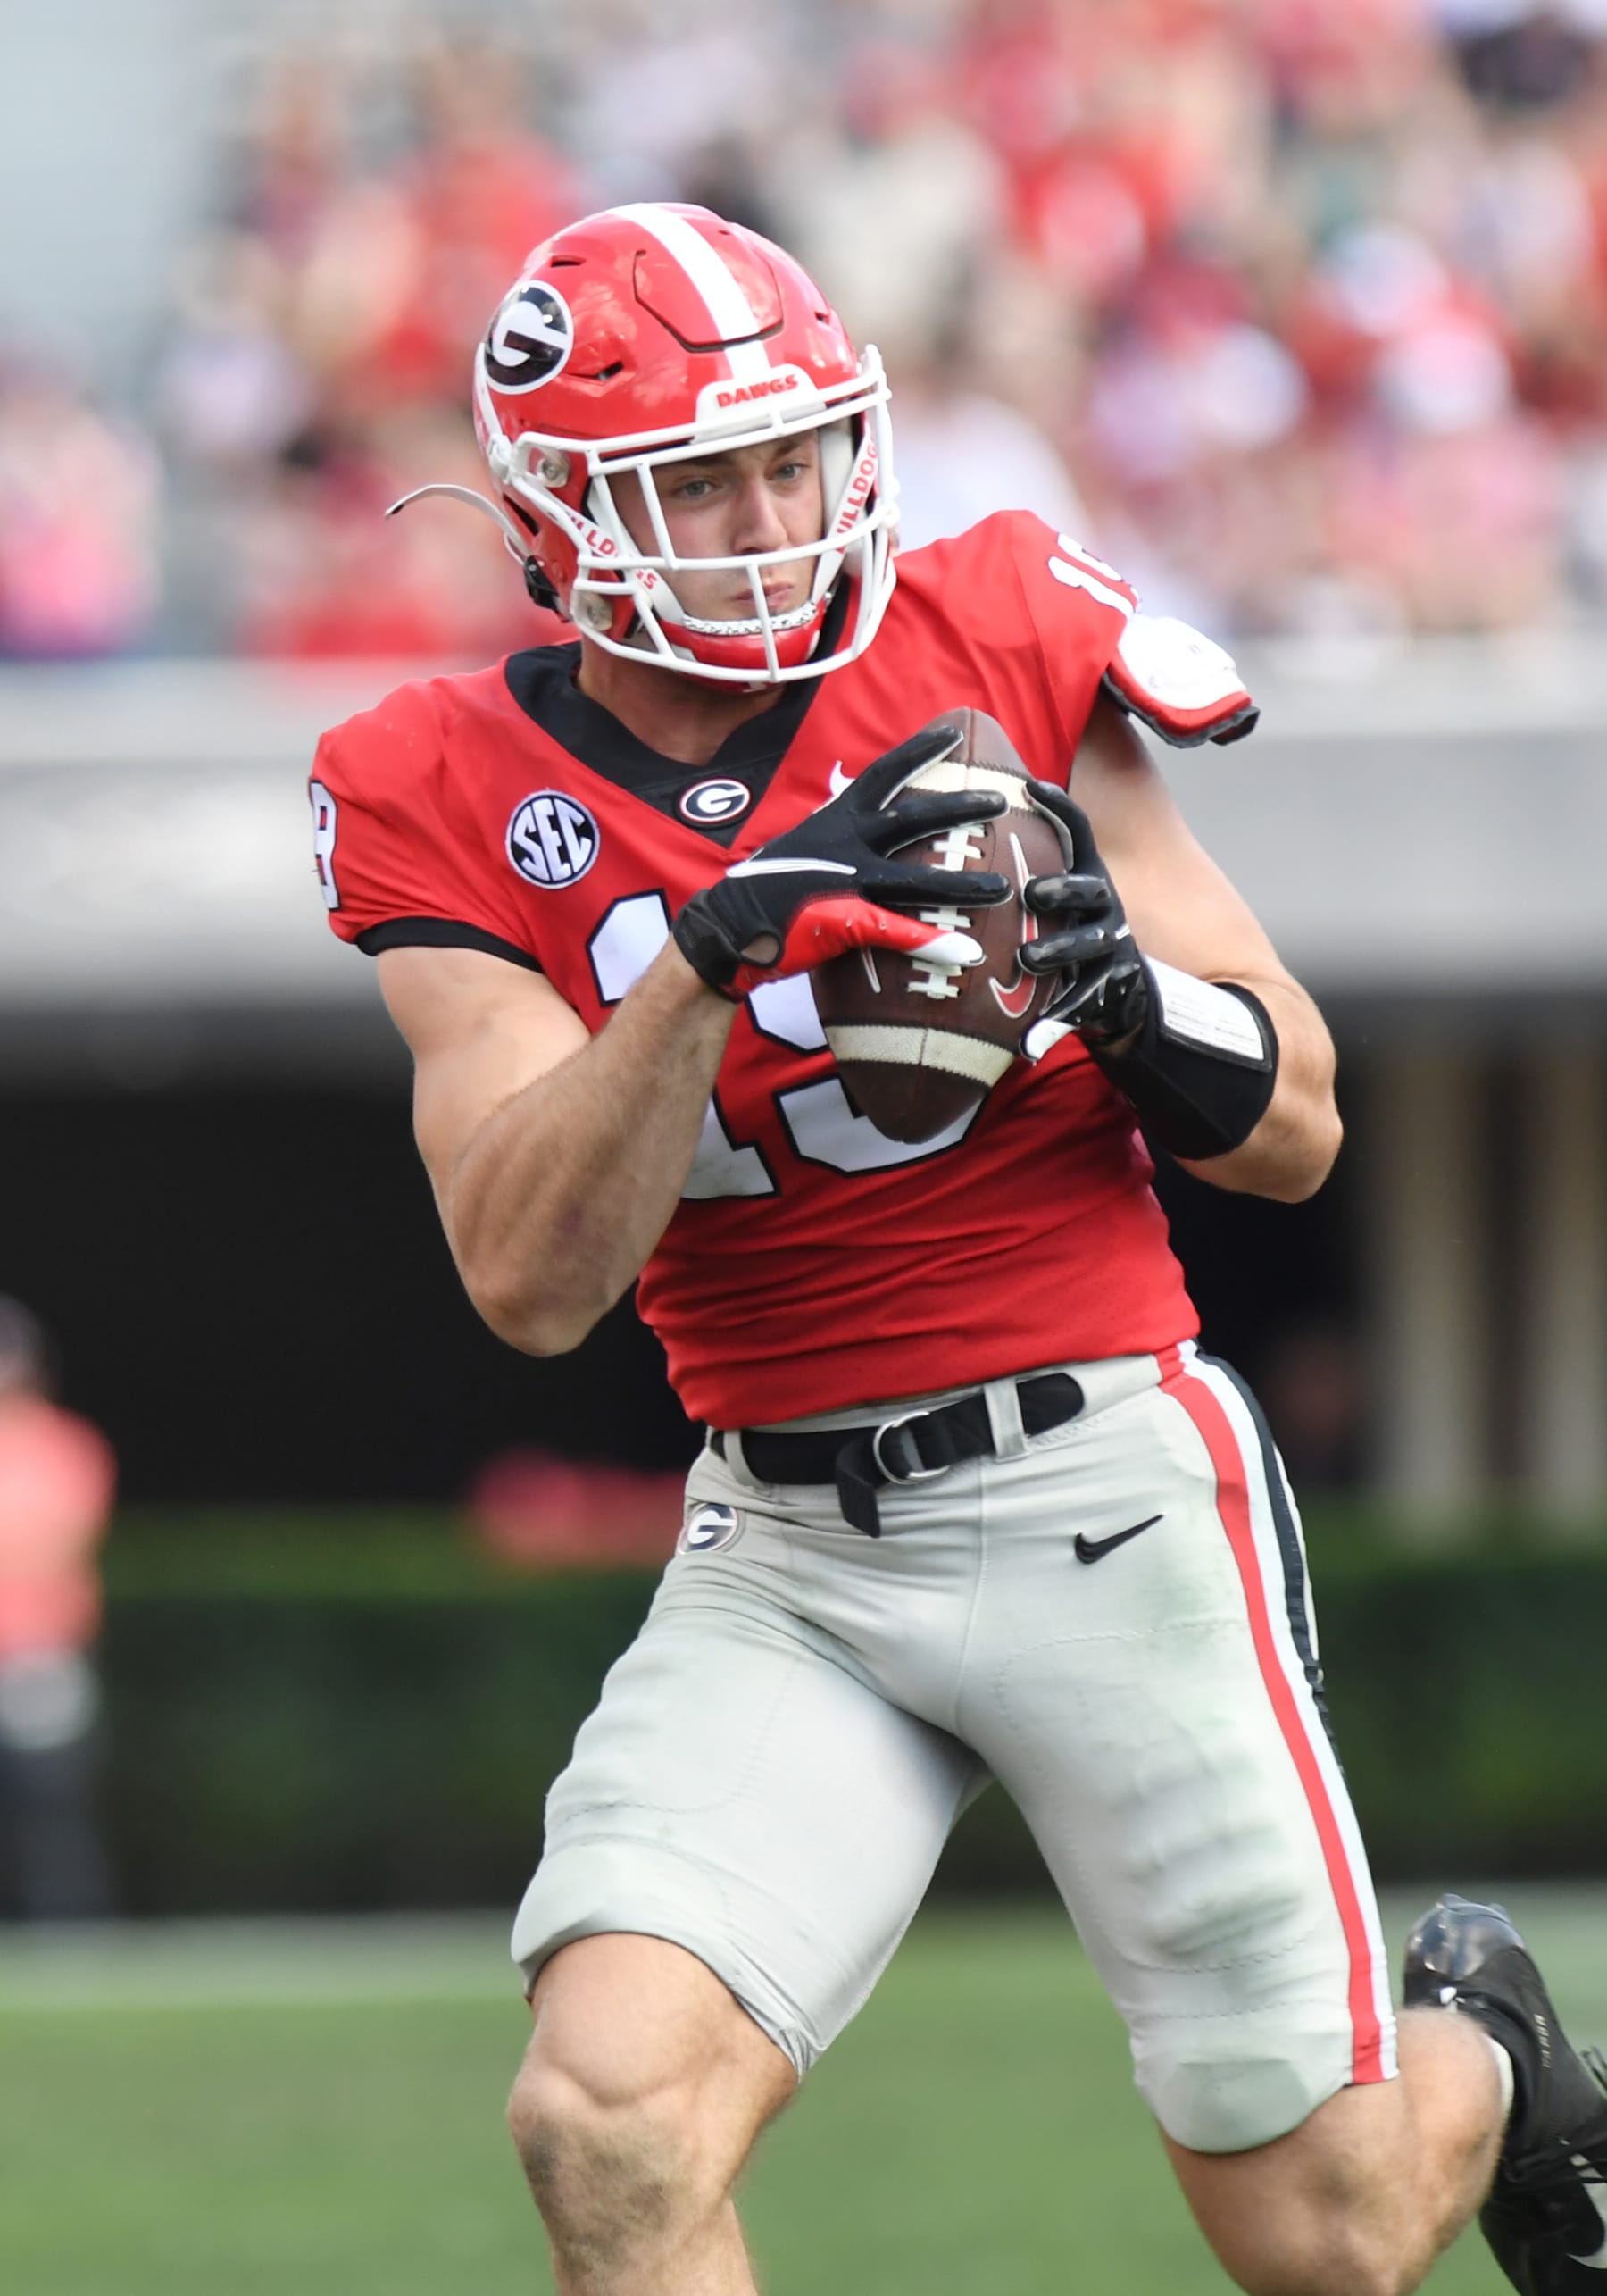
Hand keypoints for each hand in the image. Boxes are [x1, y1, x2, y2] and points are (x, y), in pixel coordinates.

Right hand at [673, 726, 1011, 999]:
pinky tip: (965, 951)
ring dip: (960, 884)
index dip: (918, 752)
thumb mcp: (809, 852)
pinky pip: (894, 933)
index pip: (882, 775)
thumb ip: (846, 842)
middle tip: (1001, 800)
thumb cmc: (771, 892)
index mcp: (835, 822)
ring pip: (914, 879)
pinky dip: (929, 943)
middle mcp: (843, 844)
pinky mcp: (842, 925)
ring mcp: (844, 884)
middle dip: (957, 807)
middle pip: (910, 818)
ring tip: (1002, 888)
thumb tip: (876, 835)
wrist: (725, 928)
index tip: (953, 732)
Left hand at [1018, 780, 1149, 1059]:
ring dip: (1055, 952)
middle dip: (1061, 888)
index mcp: (1089, 879)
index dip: (1060, 809)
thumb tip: (970, 816)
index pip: (1079, 835)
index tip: (1031, 786)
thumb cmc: (1070, 934)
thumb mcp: (1060, 897)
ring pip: (1084, 948)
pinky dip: (1050, 1028)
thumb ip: (1029, 862)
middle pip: (1088, 890)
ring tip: (1028, 958)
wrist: (1122, 996)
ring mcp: (1109, 951)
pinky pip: (1076, 1010)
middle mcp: (1104, 909)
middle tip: (1030, 891)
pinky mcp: (1106, 994)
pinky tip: (1025, 1046)